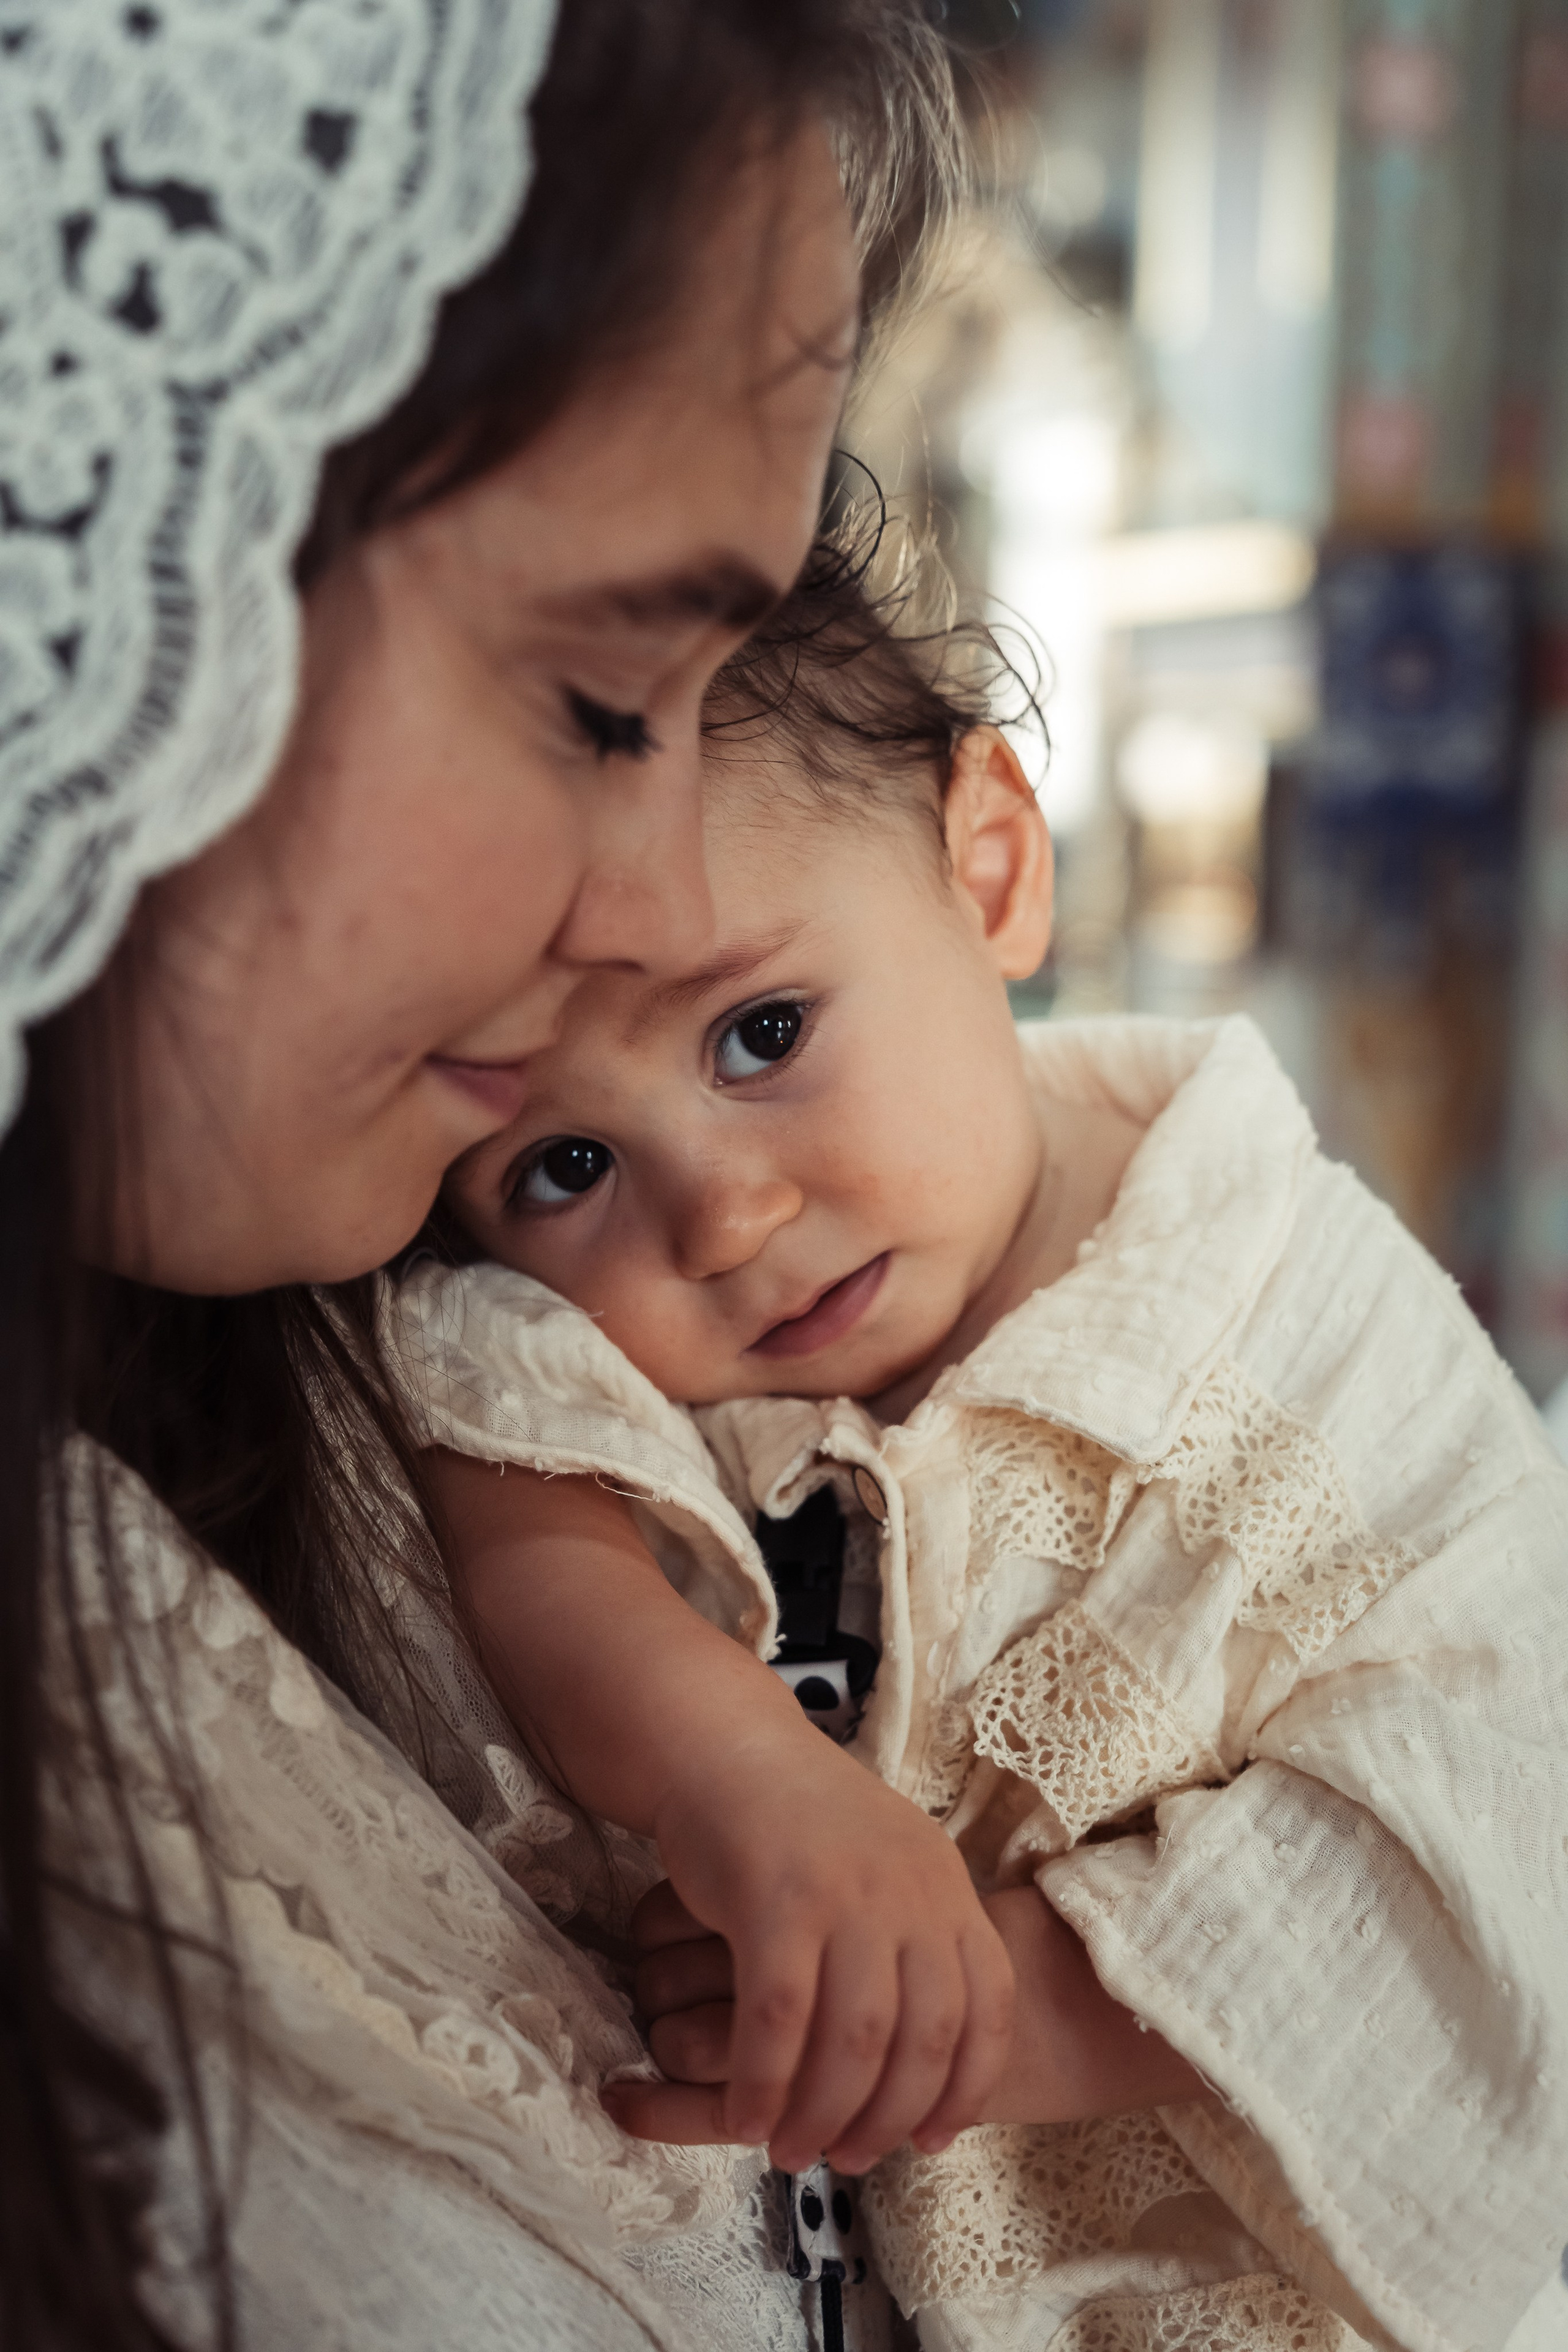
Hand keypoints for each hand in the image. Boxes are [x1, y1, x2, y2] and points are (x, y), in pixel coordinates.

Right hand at [609, 1883, 1203, 2149]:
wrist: (727, 1752)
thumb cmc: (802, 1828)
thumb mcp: (887, 1870)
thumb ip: (915, 1946)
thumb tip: (928, 2066)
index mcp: (946, 1885)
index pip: (989, 2006)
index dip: (967, 2086)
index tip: (931, 2141)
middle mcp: (909, 1890)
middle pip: (925, 2039)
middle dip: (889, 2118)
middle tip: (849, 2160)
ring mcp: (845, 1895)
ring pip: (855, 2041)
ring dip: (824, 2114)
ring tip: (791, 2152)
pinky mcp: (775, 1903)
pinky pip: (777, 2021)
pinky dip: (763, 2082)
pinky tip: (746, 2116)